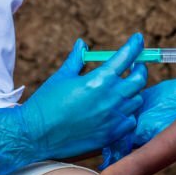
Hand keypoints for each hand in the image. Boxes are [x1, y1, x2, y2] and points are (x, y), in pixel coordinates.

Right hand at [0, 35, 146, 174]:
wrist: (35, 135)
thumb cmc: (46, 103)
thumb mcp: (62, 77)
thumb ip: (76, 59)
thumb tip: (82, 44)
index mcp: (99, 80)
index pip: (126, 56)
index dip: (135, 45)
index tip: (137, 39)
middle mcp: (111, 98)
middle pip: (140, 78)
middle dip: (140, 68)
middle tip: (135, 65)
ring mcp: (113, 118)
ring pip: (137, 100)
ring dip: (132, 92)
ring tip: (122, 89)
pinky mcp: (111, 135)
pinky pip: (130, 121)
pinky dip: (128, 114)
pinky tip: (117, 111)